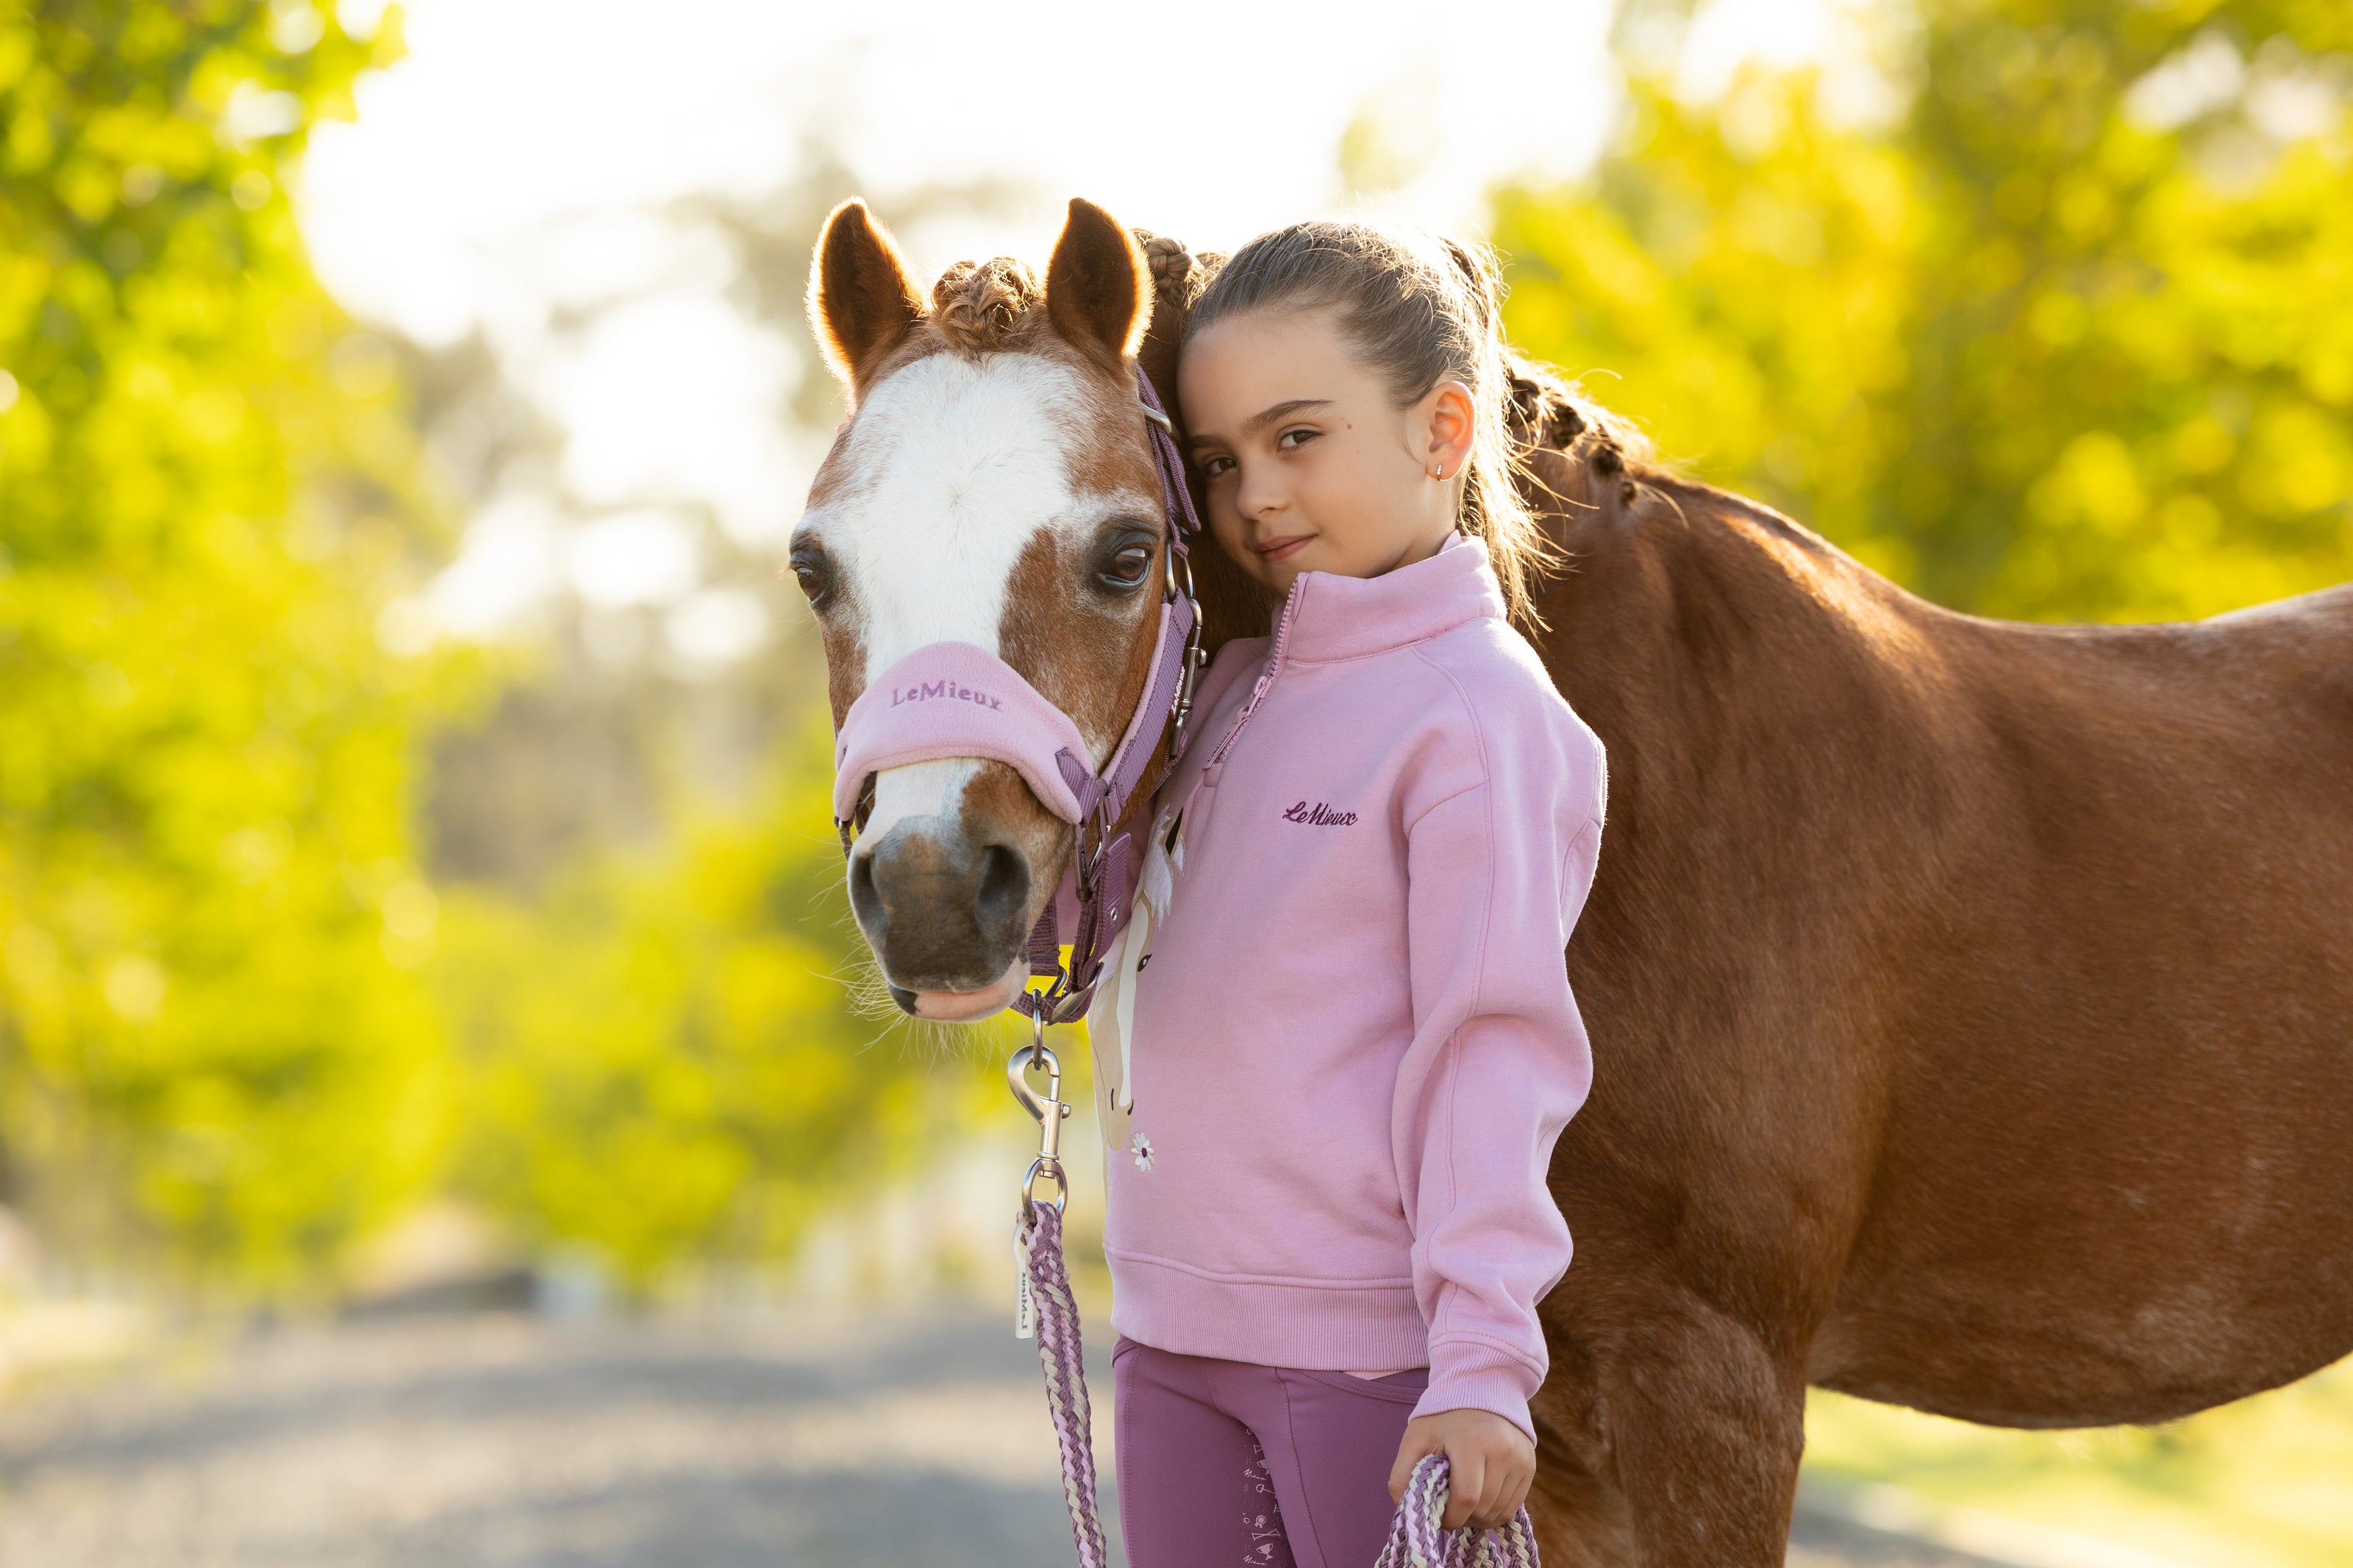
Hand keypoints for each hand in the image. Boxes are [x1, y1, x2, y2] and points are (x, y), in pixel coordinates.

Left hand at [1387, 1408, 1535, 1529]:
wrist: (1480, 1390)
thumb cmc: (1443, 1418)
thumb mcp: (1415, 1440)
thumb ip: (1402, 1476)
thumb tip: (1407, 1511)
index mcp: (1471, 1442)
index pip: (1466, 1497)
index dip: (1450, 1517)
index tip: (1438, 1516)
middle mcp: (1502, 1450)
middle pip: (1483, 1508)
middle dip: (1462, 1517)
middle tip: (1448, 1508)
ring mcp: (1520, 1459)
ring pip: (1499, 1512)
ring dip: (1478, 1517)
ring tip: (1463, 1502)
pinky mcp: (1529, 1466)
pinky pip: (1512, 1507)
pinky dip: (1494, 1511)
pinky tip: (1480, 1499)